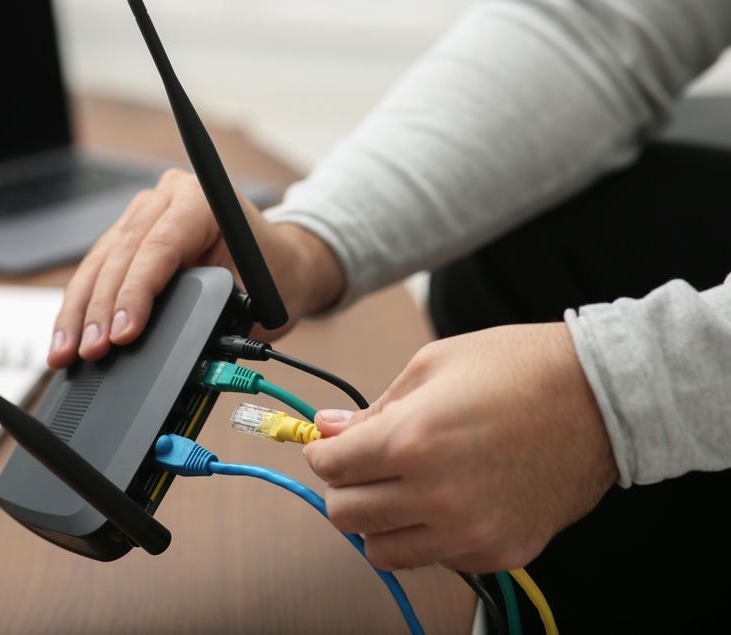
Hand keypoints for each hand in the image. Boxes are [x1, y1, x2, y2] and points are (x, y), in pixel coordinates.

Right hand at [47, 168, 344, 368]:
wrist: (282, 262)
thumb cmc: (274, 276)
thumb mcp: (254, 298)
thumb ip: (213, 316)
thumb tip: (170, 351)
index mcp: (202, 199)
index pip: (156, 248)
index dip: (135, 294)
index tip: (123, 334)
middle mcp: (167, 198)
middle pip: (121, 255)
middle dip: (102, 310)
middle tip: (92, 351)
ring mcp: (143, 214)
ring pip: (99, 263)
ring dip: (80, 311)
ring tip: (67, 352)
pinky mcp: (128, 236)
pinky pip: (96, 269)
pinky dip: (82, 306)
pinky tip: (67, 336)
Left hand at [304, 322, 618, 573]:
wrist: (603, 398)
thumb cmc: (520, 369)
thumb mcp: (434, 366)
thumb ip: (375, 407)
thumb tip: (330, 428)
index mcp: (412, 441)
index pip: (330, 468)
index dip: (322, 454)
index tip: (330, 447)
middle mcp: (436, 496)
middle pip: (345, 516)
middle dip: (342, 487)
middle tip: (360, 468)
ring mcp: (470, 532)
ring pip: (382, 552)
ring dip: (377, 521)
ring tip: (396, 490)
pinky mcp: (500, 552)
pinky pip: (436, 559)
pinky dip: (426, 536)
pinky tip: (444, 502)